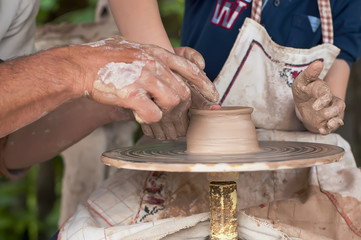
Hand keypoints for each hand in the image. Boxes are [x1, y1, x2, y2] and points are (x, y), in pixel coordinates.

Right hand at [70, 36, 217, 124]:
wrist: (80, 66)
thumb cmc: (104, 60)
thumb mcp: (132, 50)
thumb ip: (151, 58)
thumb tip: (164, 68)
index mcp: (155, 53)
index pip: (188, 68)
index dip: (203, 83)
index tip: (213, 95)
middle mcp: (153, 64)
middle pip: (182, 92)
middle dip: (181, 109)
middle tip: (174, 119)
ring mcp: (143, 78)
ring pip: (172, 104)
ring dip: (166, 115)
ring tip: (152, 115)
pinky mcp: (132, 94)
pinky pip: (154, 115)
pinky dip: (150, 120)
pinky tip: (140, 116)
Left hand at [292, 61, 344, 133]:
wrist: (303, 101)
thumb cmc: (303, 89)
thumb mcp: (302, 81)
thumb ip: (310, 73)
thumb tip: (318, 62)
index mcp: (323, 90)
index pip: (327, 93)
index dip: (324, 99)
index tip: (316, 105)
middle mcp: (329, 101)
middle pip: (338, 105)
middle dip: (333, 110)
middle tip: (324, 114)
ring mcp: (328, 112)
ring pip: (336, 117)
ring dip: (334, 121)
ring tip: (329, 124)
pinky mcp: (324, 121)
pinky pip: (329, 126)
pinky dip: (327, 129)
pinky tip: (322, 131)